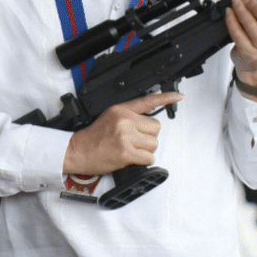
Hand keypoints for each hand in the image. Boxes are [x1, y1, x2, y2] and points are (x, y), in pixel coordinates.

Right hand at [63, 91, 182, 176]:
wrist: (77, 151)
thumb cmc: (93, 137)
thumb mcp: (110, 117)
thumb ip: (129, 116)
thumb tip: (148, 122)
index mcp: (121, 110)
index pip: (148, 101)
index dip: (166, 98)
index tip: (179, 96)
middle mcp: (125, 121)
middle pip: (156, 128)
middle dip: (148, 137)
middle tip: (134, 141)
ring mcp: (126, 137)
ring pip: (154, 144)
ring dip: (146, 150)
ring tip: (131, 149)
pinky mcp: (126, 152)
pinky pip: (149, 158)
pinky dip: (143, 161)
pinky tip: (131, 158)